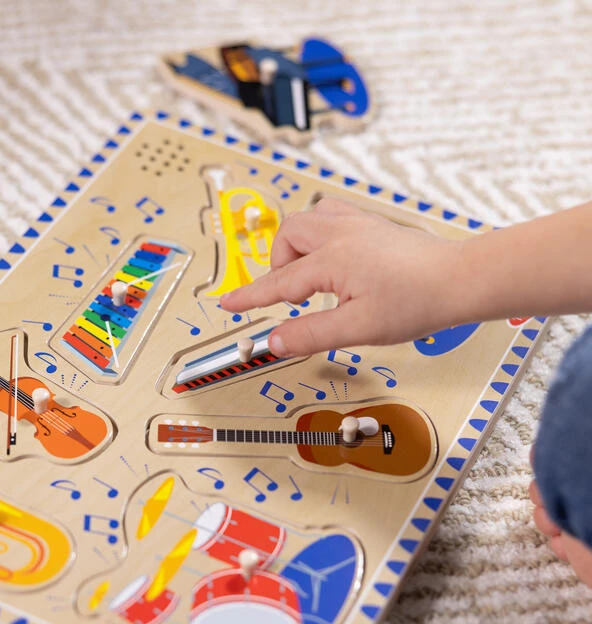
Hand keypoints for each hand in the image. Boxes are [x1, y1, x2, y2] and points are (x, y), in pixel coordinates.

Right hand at [220, 198, 466, 356]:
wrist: (460, 280)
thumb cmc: (417, 301)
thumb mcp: (358, 328)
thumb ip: (310, 334)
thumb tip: (274, 341)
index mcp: (332, 258)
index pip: (279, 282)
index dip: (250, 296)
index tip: (228, 304)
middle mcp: (341, 232)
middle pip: (289, 236)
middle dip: (280, 266)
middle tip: (293, 297)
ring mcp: (359, 224)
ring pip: (310, 219)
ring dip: (300, 247)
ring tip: (312, 277)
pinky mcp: (374, 225)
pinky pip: (333, 217)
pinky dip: (322, 238)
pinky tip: (336, 261)